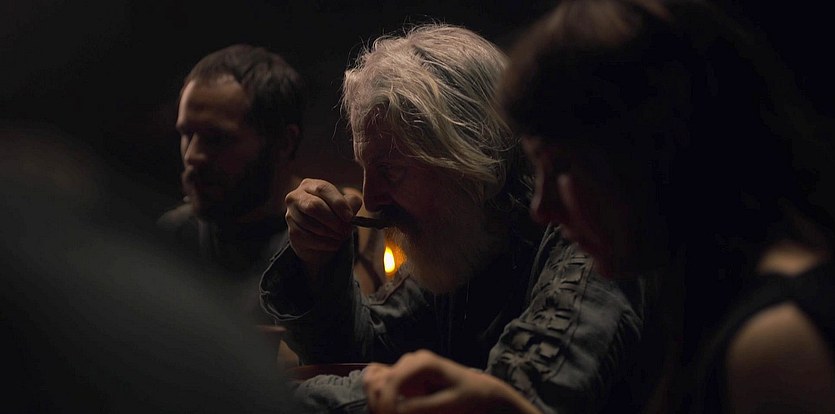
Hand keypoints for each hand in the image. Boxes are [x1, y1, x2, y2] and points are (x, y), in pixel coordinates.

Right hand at [285, 178, 362, 278]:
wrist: (317, 235)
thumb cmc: (332, 214)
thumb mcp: (343, 205)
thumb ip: (351, 203)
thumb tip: (352, 205)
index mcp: (310, 185)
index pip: (323, 189)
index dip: (338, 203)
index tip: (349, 217)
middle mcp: (296, 196)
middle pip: (314, 206)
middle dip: (333, 220)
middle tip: (346, 230)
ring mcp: (291, 214)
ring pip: (311, 225)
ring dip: (330, 233)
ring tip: (342, 236)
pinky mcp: (291, 231)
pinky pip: (308, 238)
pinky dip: (325, 243)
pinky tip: (335, 244)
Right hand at [363, 350, 539, 413]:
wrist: (482, 393)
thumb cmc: (471, 398)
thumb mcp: (449, 406)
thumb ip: (421, 408)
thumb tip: (395, 411)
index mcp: (422, 363)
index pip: (391, 382)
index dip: (386, 405)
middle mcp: (410, 360)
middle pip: (378, 382)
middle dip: (380, 405)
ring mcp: (406, 367)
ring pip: (376, 383)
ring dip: (380, 403)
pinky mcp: (405, 376)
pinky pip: (380, 381)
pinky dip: (382, 397)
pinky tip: (396, 407)